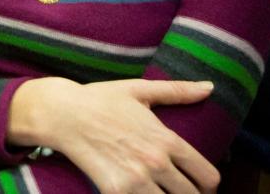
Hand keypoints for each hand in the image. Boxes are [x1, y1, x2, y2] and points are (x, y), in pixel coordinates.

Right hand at [10, 77, 219, 193]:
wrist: (60, 113)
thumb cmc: (99, 100)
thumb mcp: (138, 90)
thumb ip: (177, 91)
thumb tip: (209, 87)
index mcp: (166, 140)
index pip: (207, 176)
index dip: (208, 186)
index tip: (200, 187)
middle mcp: (156, 162)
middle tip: (178, 192)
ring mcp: (136, 179)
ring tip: (159, 193)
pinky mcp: (115, 190)